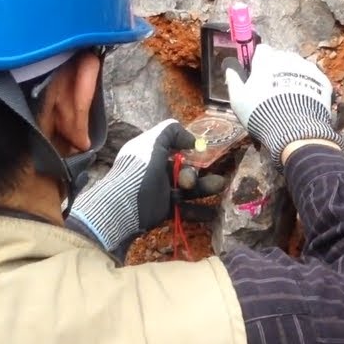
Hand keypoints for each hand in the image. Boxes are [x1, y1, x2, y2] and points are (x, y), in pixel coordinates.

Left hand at [70, 119, 223, 251]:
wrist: (124, 207)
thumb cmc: (139, 171)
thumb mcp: (153, 142)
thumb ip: (171, 131)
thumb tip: (192, 140)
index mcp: (150, 152)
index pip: (172, 146)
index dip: (187, 148)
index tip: (200, 150)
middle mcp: (155, 170)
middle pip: (183, 169)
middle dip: (195, 173)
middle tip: (193, 180)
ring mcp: (159, 191)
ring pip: (187, 189)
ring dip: (204, 187)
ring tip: (220, 186)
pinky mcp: (162, 210)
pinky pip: (184, 208)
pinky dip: (198, 210)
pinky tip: (213, 212)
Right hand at [224, 44, 341, 169]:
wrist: (294, 131)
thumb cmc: (261, 113)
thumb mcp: (238, 99)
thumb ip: (233, 80)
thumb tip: (229, 68)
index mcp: (266, 60)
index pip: (262, 50)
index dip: (259, 61)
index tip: (258, 74)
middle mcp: (288, 58)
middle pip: (281, 57)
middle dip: (277, 67)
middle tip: (274, 88)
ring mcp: (307, 68)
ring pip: (299, 66)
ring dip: (294, 75)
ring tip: (290, 96)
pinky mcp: (322, 80)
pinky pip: (313, 78)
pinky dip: (308, 85)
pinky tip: (304, 100)